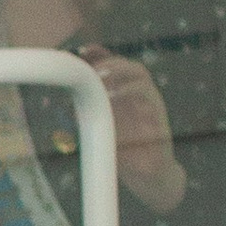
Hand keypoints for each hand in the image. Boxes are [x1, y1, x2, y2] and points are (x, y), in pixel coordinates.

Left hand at [76, 46, 186, 214]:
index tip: (81, 51)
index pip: (116, 66)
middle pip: (130, 66)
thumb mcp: (101, 127)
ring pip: (142, 77)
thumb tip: (65, 97)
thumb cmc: (123, 149)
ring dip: (120, 72)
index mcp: (126, 93)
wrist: (147, 174)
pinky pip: (150, 101)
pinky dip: (131, 95)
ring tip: (100, 76)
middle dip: (110, 61)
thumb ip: (88, 111)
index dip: (100, 54)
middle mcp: (140, 95)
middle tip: (90, 65)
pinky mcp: (160, 118)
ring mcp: (152, 105)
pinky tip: (113, 96)